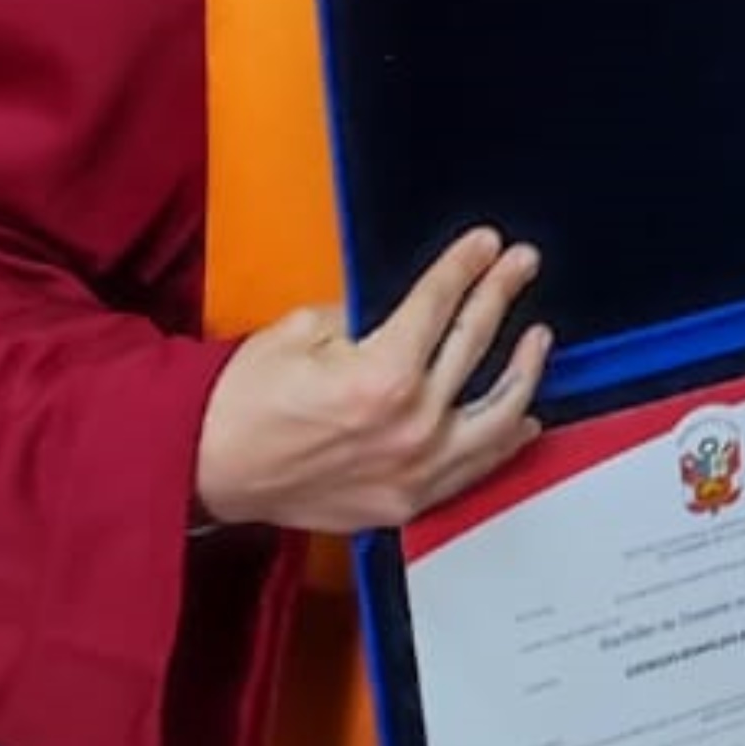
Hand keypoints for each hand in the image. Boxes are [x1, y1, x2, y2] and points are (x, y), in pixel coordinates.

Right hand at [192, 227, 551, 534]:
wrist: (206, 466)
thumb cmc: (244, 401)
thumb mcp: (301, 332)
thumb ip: (363, 318)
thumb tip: (405, 316)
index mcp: (382, 374)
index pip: (440, 305)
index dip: (466, 266)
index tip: (487, 244)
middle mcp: (410, 425)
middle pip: (474, 345)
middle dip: (501, 294)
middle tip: (520, 265)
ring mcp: (415, 470)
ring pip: (496, 414)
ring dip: (524, 369)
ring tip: (538, 337)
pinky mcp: (407, 501)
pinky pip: (475, 469)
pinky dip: (505, 439)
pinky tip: (523, 419)